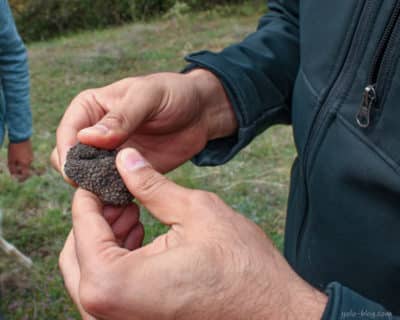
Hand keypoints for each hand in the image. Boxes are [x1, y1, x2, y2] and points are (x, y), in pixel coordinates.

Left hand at [8, 139, 33, 181]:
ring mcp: (31, 157)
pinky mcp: (30, 152)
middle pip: (26, 170)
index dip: (22, 179)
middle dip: (20, 171)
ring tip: (14, 160)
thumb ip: (12, 169)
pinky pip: (27, 159)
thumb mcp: (11, 160)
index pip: (25, 175)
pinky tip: (17, 155)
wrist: (20, 138)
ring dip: (21, 165)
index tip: (18, 181)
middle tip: (13, 170)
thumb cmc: (14, 149)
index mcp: (25, 164)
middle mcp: (30, 161)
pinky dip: (22, 160)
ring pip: (26, 164)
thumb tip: (14, 175)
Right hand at [52, 70, 236, 178]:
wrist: (201, 114)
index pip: (67, 132)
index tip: (76, 170)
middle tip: (96, 185)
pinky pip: (111, 188)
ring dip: (94, 187)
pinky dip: (113, 195)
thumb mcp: (148, 97)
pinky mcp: (128, 172)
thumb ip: (121, 117)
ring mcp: (110, 154)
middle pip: (70, 159)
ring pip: (88, 177)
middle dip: (78, 174)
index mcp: (91, 108)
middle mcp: (96, 133)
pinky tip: (124, 199)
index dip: (67, 152)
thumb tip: (85, 137)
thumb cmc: (174, 94)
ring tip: (111, 194)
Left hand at [59, 148, 326, 319]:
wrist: (272, 312)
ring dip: (106, 238)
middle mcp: (104, 312)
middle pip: (76, 253)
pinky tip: (141, 236)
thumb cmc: (241, 267)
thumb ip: (151, 184)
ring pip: (89, 271)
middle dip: (97, 217)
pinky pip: (108, 290)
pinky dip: (116, 259)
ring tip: (134, 212)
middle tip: (123, 194)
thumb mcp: (195, 212)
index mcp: (114, 282)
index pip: (82, 225)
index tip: (104, 174)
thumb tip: (124, 159)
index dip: (92, 192)